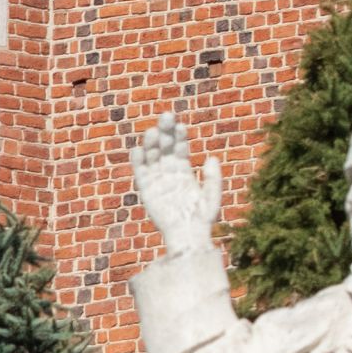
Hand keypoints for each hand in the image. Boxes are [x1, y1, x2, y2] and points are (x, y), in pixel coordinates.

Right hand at [131, 111, 220, 258]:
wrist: (187, 236)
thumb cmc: (202, 219)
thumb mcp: (212, 196)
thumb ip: (213, 178)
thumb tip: (211, 158)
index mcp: (185, 172)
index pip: (181, 149)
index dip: (180, 137)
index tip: (180, 125)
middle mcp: (169, 173)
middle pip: (165, 148)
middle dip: (165, 132)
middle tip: (165, 116)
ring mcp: (157, 180)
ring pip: (152, 157)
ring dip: (152, 144)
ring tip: (154, 132)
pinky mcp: (146, 190)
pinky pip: (140, 173)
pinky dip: (138, 161)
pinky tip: (138, 150)